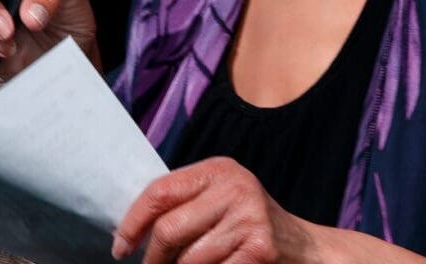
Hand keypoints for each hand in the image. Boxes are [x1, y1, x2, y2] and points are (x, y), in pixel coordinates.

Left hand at [113, 157, 321, 263]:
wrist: (304, 249)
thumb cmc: (246, 226)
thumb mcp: (218, 200)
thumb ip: (184, 203)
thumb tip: (130, 229)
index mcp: (218, 170)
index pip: (159, 192)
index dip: (133, 223)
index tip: (120, 248)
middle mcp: (235, 188)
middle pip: (169, 230)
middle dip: (153, 258)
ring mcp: (250, 218)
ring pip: (188, 260)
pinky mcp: (261, 250)